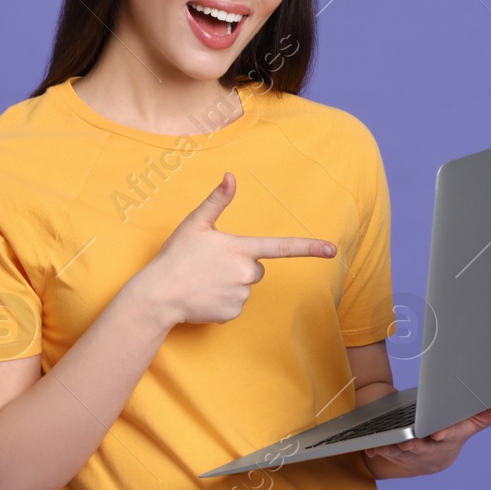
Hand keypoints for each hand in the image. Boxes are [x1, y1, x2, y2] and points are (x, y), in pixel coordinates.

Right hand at [127, 172, 337, 328]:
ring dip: (230, 283)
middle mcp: (245, 273)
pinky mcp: (232, 313)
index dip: (308, 247)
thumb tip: (231, 176)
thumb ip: (217, 201)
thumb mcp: (194, 224)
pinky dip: (222, 300)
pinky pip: (235, 304)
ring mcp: (240, 296)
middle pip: (256, 267)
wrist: (158, 295)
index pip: (280, 247)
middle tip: (212, 265)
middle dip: (240, 265)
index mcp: (240, 248)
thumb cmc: (175, 256)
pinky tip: (204, 296)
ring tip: (204, 281)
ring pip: (245, 286)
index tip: (332, 250)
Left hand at [364, 396, 490, 476]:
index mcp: (450, 436)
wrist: (427, 455)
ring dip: (394, 448)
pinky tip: (372, 448)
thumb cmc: (450, 429)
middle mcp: (432, 449)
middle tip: (408, 440)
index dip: (445, 434)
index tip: (438, 433)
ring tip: (387, 442)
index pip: (450, 435)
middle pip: (424, 447)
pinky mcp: (393, 454)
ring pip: (402, 453)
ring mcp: (412, 454)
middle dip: (415, 444)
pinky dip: (378, 450)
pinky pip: (385, 453)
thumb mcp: (470, 421)